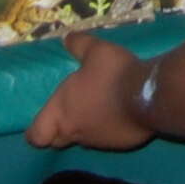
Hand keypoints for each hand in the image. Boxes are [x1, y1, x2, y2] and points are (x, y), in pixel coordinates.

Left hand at [26, 34, 155, 151]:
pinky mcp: (118, 145)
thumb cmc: (113, 74)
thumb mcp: (95, 50)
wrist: (149, 96)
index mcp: (62, 112)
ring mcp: (97, 141)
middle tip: (67, 112)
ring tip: (97, 108)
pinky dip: (106, 130)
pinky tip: (117, 114)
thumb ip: (79, 45)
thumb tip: (66, 38)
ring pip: (82, 140)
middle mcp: (75, 131)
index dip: (35, 131)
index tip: (42, 122)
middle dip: (58, 130)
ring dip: (84, 127)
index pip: (37, 135)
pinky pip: (105, 140)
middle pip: (57, 140)